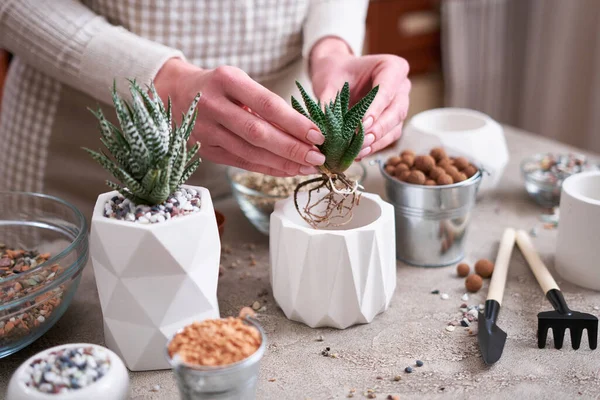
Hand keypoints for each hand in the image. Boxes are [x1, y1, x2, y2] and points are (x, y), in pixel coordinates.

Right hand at [154, 59, 325, 176]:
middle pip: (258, 133)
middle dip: (292, 148)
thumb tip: (303, 132)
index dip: (295, 123)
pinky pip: (241, 163)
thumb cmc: (218, 87)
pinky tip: (286, 171)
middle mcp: (212, 105)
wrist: (176, 93)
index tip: (317, 135)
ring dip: (282, 163)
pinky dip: (266, 168)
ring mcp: (205, 130)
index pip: (267, 105)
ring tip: (306, 167)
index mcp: (226, 80)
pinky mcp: (204, 150)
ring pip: (250, 152)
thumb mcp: (239, 81)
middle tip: (317, 158)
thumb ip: (266, 104)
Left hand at [309, 38, 410, 158]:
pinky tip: (360, 152)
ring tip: (359, 150)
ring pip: (396, 126)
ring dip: (378, 141)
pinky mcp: (394, 122)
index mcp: (391, 66)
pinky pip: (389, 136)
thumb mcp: (329, 82)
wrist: (337, 76)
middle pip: (397, 110)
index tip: (363, 123)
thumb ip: (329, 101)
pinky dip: (376, 146)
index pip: (388, 88)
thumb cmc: (336, 73)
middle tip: (362, 140)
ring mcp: (400, 105)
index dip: (377, 107)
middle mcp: (401, 86)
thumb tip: (324, 128)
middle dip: (379, 128)